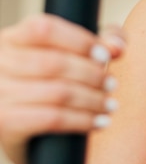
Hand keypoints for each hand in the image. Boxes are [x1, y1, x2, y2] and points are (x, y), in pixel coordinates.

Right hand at [0, 13, 125, 163]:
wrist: (32, 135)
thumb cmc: (57, 83)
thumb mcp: (79, 55)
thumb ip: (103, 40)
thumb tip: (117, 47)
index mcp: (13, 39)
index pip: (44, 28)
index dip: (79, 40)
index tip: (105, 55)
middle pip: (54, 63)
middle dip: (92, 74)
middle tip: (112, 85)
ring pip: (57, 92)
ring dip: (93, 100)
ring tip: (110, 105)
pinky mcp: (5, 123)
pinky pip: (52, 119)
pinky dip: (82, 120)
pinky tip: (100, 122)